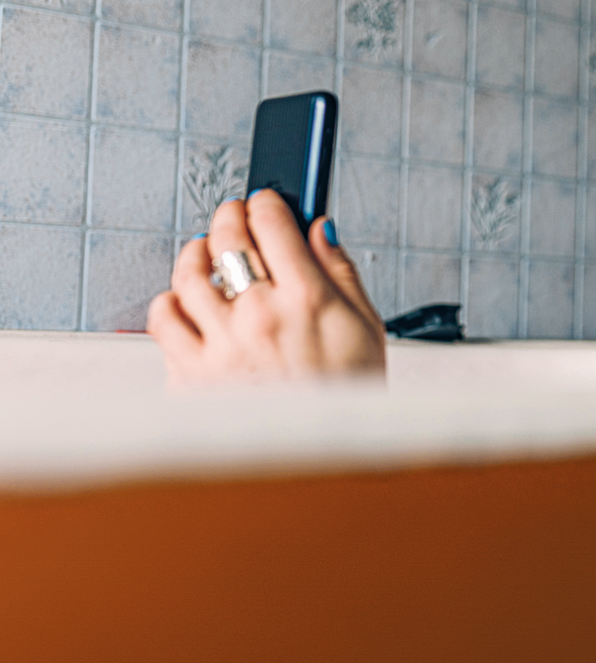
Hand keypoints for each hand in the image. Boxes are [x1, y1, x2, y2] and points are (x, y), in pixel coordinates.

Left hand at [147, 190, 386, 387]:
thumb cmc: (349, 397)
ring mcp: (220, 347)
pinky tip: (188, 304)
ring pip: (185, 276)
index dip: (266, 202)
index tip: (265, 202)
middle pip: (225, 240)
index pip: (272, 224)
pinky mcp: (191, 376)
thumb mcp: (366, 327)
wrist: (325, 461)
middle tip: (233, 216)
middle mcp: (258, 318)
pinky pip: (162, 322)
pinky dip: (170, 304)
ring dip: (194, 254)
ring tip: (204, 253)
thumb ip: (340, 272)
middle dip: (228, 216)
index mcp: (306, 300)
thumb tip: (321, 229)